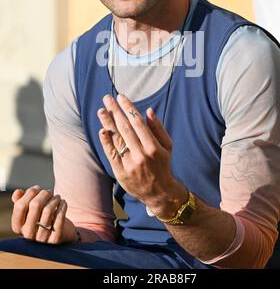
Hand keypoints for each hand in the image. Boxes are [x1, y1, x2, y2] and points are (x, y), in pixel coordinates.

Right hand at [11, 186, 76, 243]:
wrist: (57, 232)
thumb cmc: (41, 217)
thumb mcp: (29, 210)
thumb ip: (21, 200)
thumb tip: (17, 192)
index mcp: (18, 226)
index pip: (20, 205)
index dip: (30, 193)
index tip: (38, 188)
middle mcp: (27, 234)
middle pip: (35, 205)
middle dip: (44, 193)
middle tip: (50, 192)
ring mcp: (41, 238)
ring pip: (48, 210)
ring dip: (55, 199)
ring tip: (57, 197)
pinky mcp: (55, 239)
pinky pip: (60, 217)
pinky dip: (62, 206)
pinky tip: (63, 202)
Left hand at [97, 94, 185, 217]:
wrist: (158, 192)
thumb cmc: (162, 164)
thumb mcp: (167, 146)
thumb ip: (158, 128)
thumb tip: (148, 111)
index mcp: (153, 146)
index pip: (138, 122)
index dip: (128, 108)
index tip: (121, 97)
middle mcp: (141, 154)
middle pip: (125, 128)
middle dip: (115, 111)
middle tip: (107, 98)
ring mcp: (129, 163)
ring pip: (117, 139)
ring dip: (108, 123)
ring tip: (101, 110)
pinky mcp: (120, 172)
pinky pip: (111, 154)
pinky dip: (106, 141)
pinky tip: (102, 130)